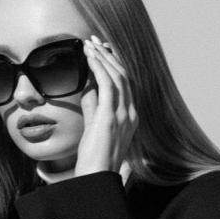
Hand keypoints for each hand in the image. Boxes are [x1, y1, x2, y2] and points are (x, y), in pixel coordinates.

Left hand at [74, 35, 137, 176]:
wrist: (96, 177)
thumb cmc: (94, 158)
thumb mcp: (95, 125)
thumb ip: (93, 105)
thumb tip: (88, 86)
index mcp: (130, 116)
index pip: (125, 83)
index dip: (114, 64)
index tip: (101, 51)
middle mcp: (131, 113)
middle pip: (123, 75)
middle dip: (108, 55)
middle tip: (94, 41)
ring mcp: (123, 115)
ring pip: (117, 77)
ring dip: (102, 58)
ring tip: (89, 44)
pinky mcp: (111, 117)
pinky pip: (107, 85)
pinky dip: (98, 67)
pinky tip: (89, 57)